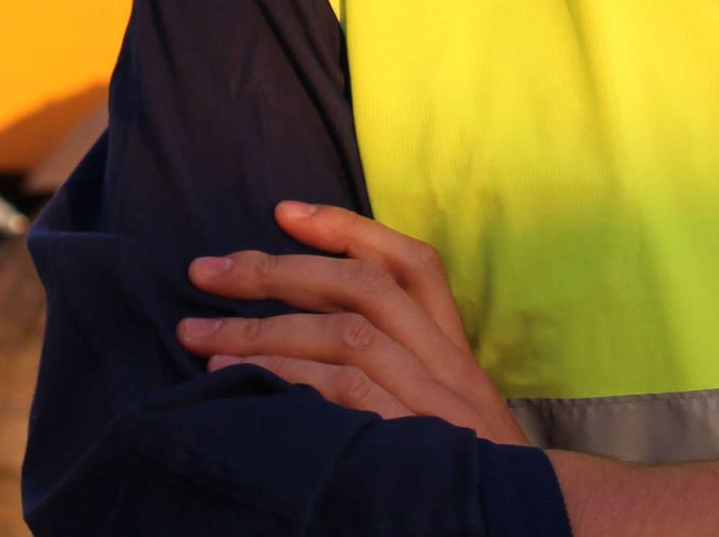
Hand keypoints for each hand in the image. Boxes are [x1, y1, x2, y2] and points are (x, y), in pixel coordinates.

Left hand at [176, 199, 527, 445]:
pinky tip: (235, 377)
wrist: (520, 520)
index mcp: (454, 351)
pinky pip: (344, 386)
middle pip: (364, 285)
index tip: (283, 211)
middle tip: (206, 271)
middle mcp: (448, 362)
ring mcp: (435, 396)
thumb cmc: (465, 476)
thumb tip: (304, 346)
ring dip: (263, 328)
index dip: (347, 229)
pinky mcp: (414, 433)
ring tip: (198, 337)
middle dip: (277, 271)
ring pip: (347, 331)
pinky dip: (284, 374)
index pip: (413, 264)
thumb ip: (395, 377)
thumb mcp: (441, 417)